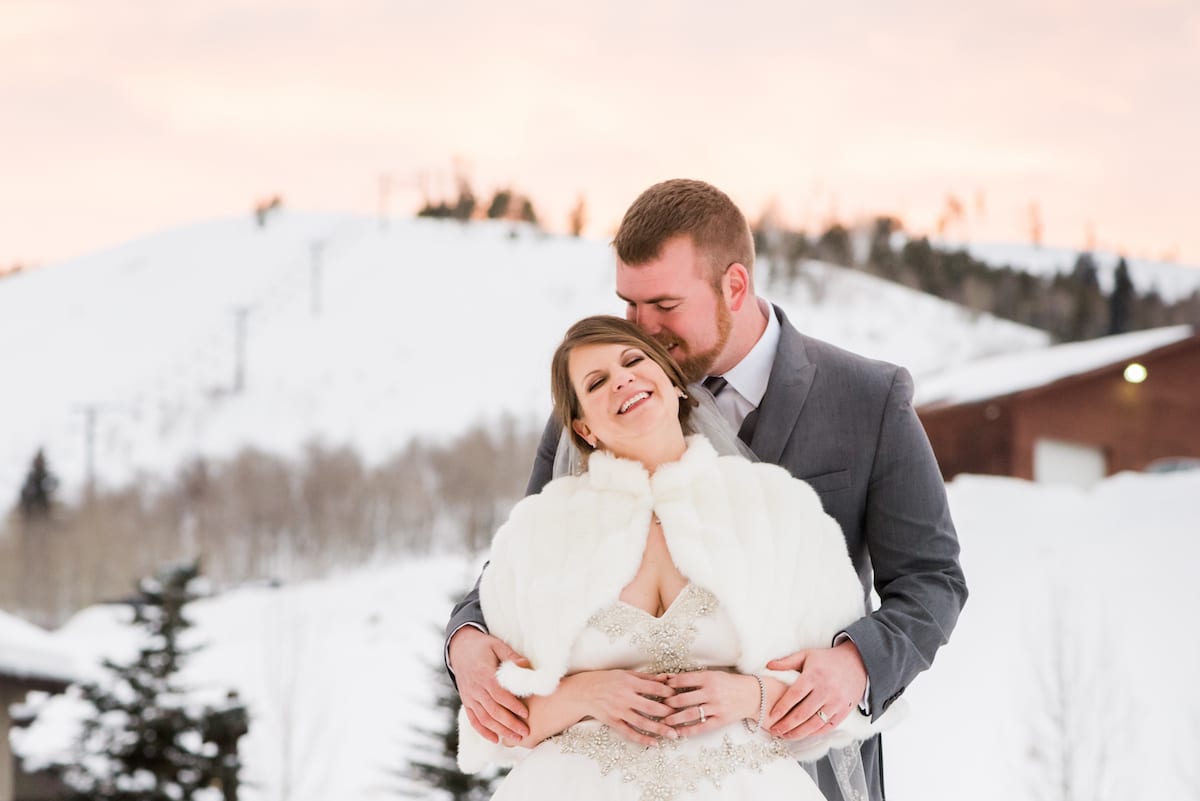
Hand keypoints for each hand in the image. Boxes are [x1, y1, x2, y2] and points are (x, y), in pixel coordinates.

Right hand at [448, 626, 530, 743]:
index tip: (526, 714)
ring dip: (500, 730)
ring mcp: (469, 697)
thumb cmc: (483, 647)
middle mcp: (475, 688)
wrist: (460, 648)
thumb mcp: (497, 645)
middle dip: (510, 723)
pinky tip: (495, 739)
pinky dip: (483, 731)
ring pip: (484, 718)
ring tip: (515, 739)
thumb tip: (526, 666)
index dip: (512, 705)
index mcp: (484, 674)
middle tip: (525, 732)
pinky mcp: (467, 701)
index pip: (499, 694)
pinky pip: (473, 719)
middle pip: (493, 710)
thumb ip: (511, 657)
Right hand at [566, 670, 677, 746]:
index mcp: (629, 683)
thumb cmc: (606, 680)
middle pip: (651, 707)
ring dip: (659, 729)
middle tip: (681, 718)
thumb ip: (647, 677)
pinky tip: (654, 743)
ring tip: (673, 734)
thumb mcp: (625, 674)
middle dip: (668, 713)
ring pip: (642, 722)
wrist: (583, 692)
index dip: (669, 693)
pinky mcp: (613, 722)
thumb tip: (667, 677)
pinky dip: (642, 739)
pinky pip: (629, 733)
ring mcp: (619, 711)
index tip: (680, 697)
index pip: (654, 688)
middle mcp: (625, 697)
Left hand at [661, 671, 784, 737]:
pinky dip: (688, 731)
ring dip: (674, 719)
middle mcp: (711, 692)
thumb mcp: (713, 674)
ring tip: (664, 721)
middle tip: (657, 706)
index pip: (682, 680)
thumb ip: (693, 677)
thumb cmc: (730, 683)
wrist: (753, 694)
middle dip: (668, 704)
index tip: (659, 688)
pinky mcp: (721, 720)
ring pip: (690, 714)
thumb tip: (669, 677)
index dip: (668, 685)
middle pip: (683, 699)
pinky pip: (701, 727)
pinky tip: (678, 732)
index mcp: (708, 677)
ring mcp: (716, 707)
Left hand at [765, 640, 866, 738]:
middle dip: (786, 725)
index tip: (770, 716)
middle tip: (774, 730)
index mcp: (814, 675)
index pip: (794, 695)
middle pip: (803, 713)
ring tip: (786, 736)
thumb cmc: (827, 660)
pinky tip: (804, 734)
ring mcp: (837, 702)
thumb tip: (768, 666)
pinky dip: (815, 733)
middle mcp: (826, 690)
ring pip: (815, 723)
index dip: (781, 707)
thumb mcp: (807, 655)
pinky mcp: (845, 711)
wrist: (857, 663)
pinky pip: (828, 726)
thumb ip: (787, 661)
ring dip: (799, 732)